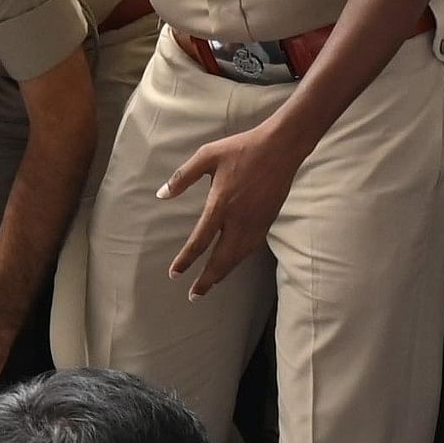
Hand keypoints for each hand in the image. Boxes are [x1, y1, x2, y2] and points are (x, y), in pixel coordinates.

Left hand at [159, 123, 312, 296]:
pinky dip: (239, 260)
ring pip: (238, 257)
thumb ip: (182, 177)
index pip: (200, 241)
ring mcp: (256, 222)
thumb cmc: (242, 148)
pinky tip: (233, 262)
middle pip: (221, 259)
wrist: (281, 147)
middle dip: (207, 280)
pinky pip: (251, 248)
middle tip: (194, 295)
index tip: (175, 274)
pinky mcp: (268, 220)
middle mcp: (239, 220)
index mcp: (221, 204)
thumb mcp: (207, 156)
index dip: (186, 260)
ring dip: (223, 274)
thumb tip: (162, 195)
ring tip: (211, 284)